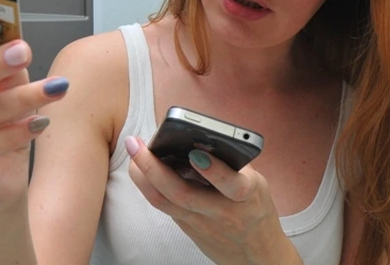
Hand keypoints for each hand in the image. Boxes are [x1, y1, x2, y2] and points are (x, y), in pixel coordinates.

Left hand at [126, 137, 302, 264]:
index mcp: (246, 196)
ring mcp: (201, 222)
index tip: (196, 154)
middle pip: (182, 194)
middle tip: (136, 143)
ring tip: (132, 149)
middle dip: (155, 167)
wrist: (256, 254)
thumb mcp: (256, 183)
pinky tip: (139, 165)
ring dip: (142, 175)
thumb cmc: (255, 207)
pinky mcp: (187, 228)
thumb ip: (232, 162)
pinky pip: (164, 205)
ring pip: (164, 202)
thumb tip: (199, 136)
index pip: (232, 186)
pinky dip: (148, 183)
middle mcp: (221, 211)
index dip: (215, 171)